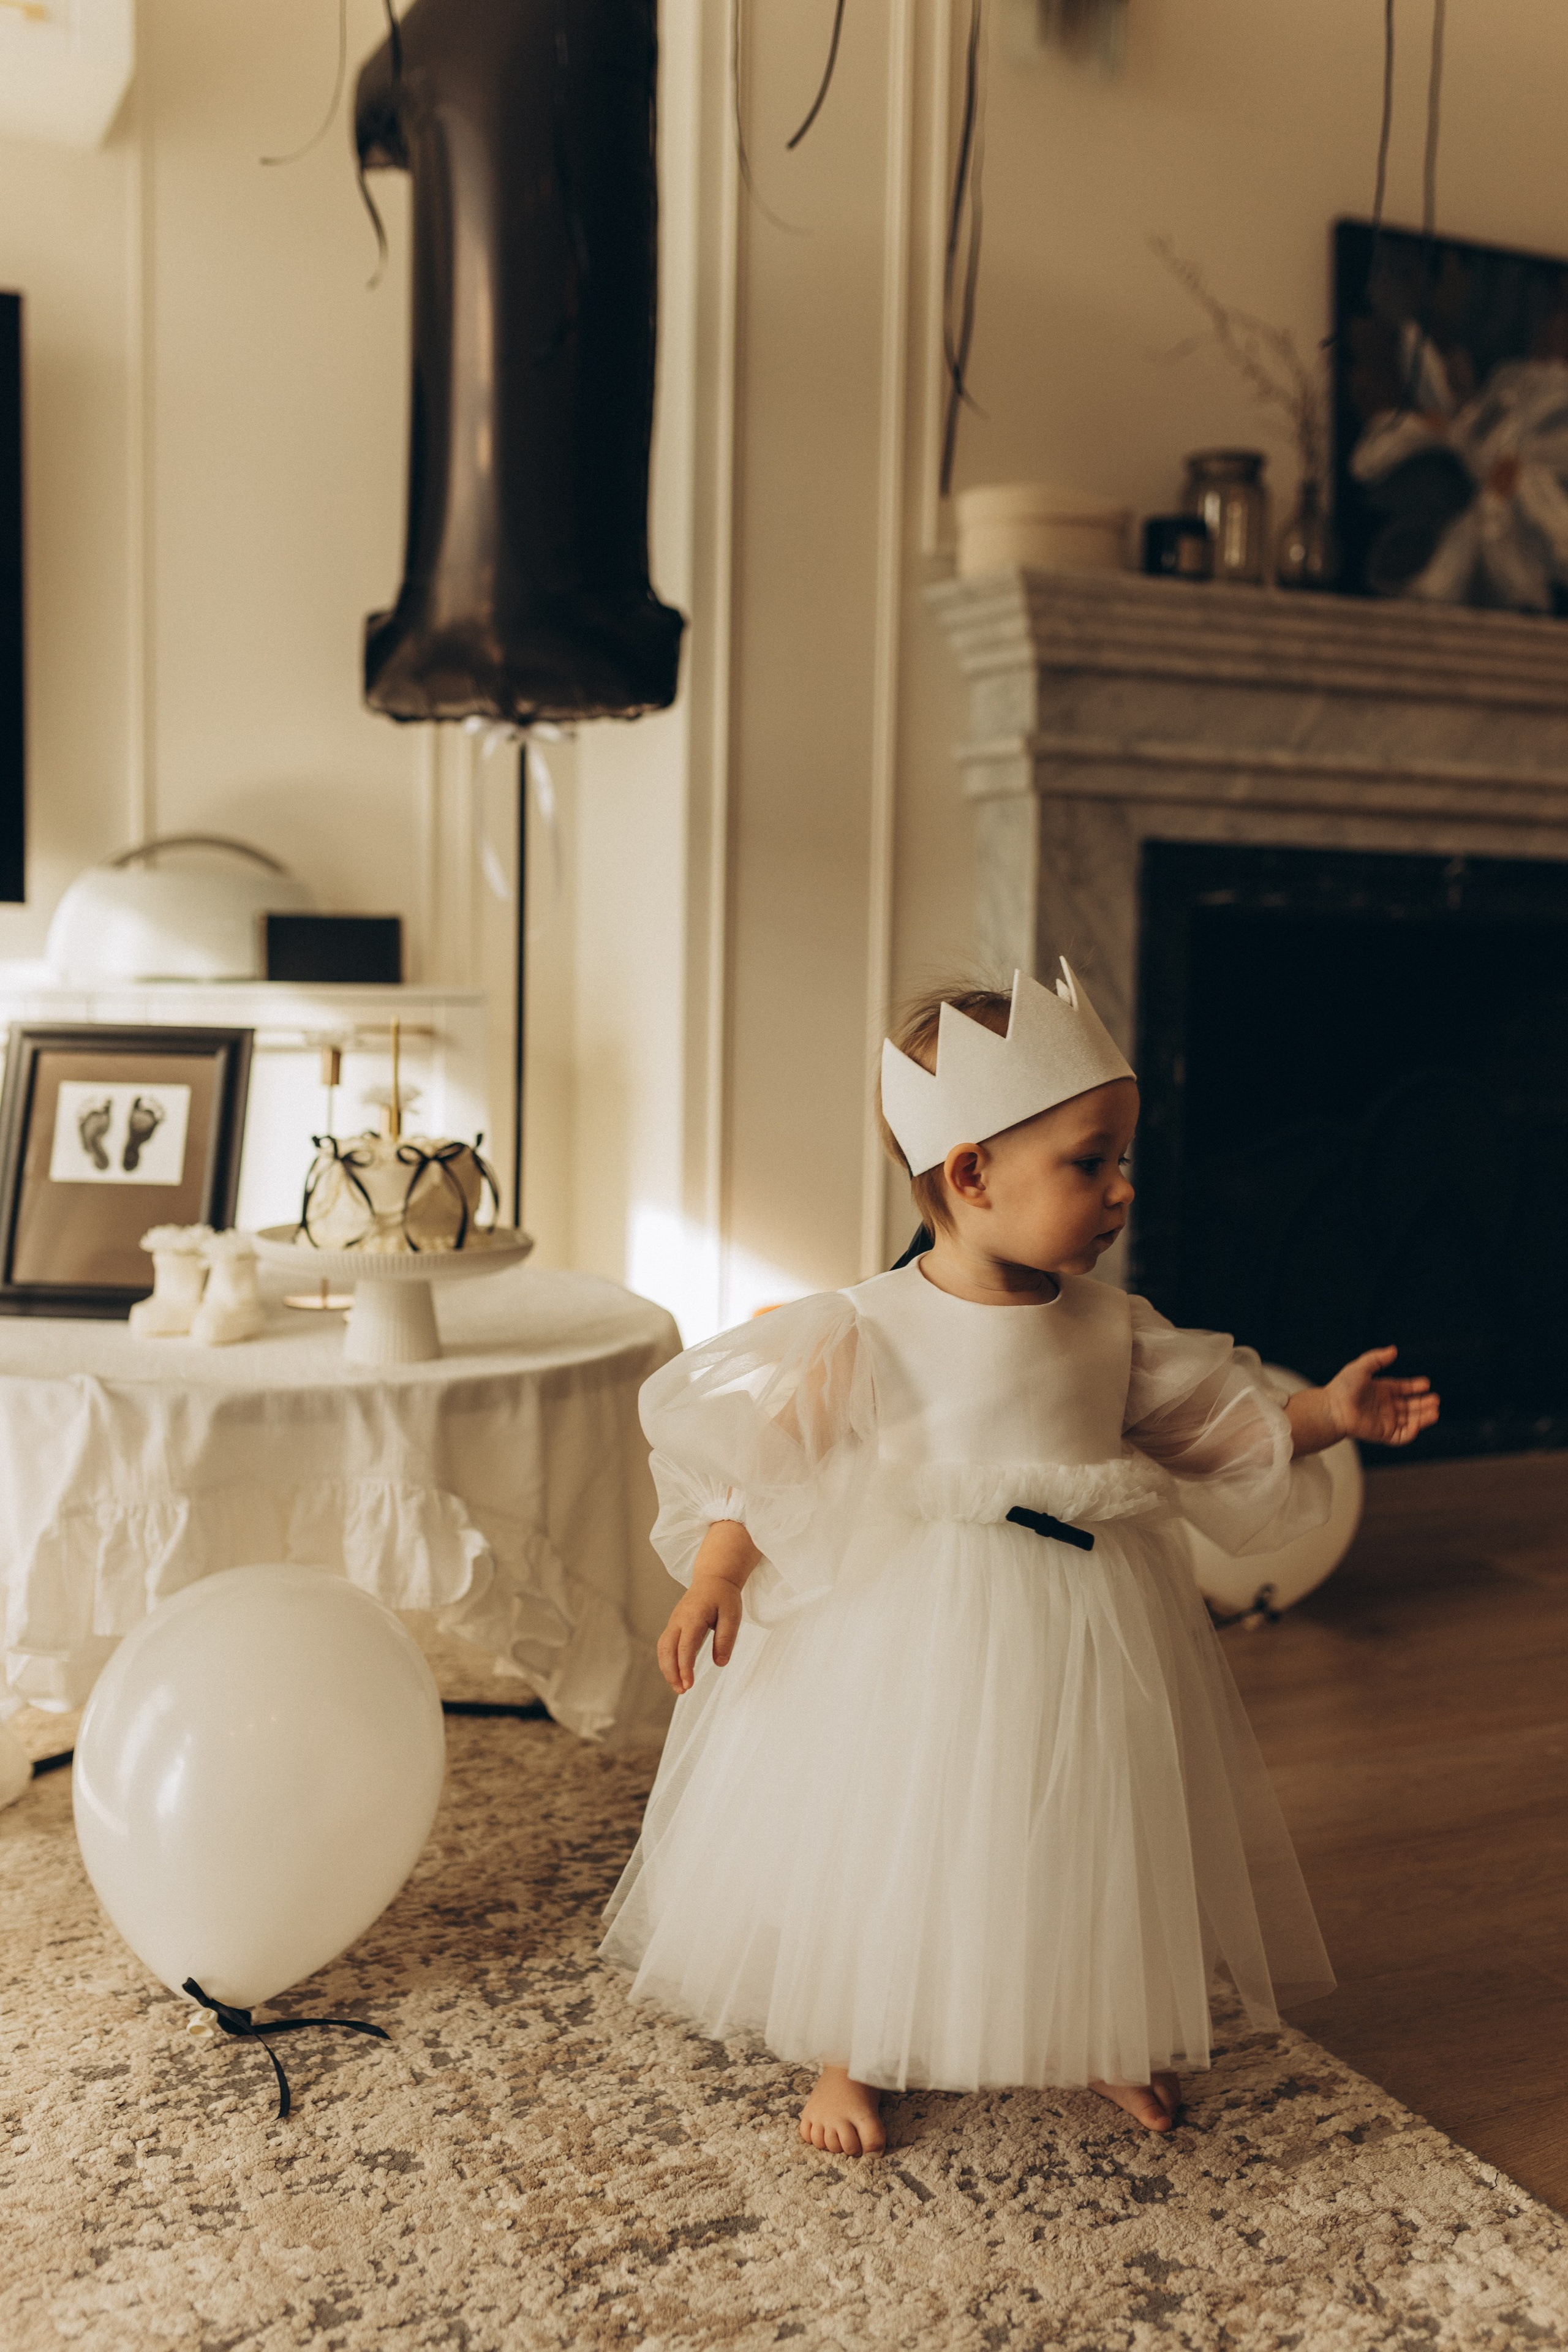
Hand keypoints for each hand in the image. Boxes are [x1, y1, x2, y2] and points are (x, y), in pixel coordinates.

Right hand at [657, 1575, 743, 1694]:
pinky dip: (667, 1661)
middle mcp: (678, 1620)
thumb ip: (726, 1639)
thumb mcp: (732, 1616)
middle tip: (682, 1691)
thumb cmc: (724, 1597)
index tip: (689, 1685)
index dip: (685, 1668)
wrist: (713, 1578)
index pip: (685, 1647)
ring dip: (667, 1669)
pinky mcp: (674, 1625)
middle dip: (671, 1672)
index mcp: (693, 1617)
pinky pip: (665, 1645)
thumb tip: (720, 1663)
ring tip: (679, 1687)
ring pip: (663, 1648)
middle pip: (667, 1650)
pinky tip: (677, 1673)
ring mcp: (673, 1622)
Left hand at [1323, 1345, 1439, 1447]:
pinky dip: (1413, 1431)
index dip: (1415, 1387)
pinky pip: (1402, 1435)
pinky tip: (1420, 1422)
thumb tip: (1394, 1350)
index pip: (1403, 1389)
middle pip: (1410, 1405)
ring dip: (1423, 1416)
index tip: (1426, 1383)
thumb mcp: (1360, 1367)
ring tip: (1435, 1410)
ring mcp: (1385, 1420)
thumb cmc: (1343, 1387)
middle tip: (1436, 1399)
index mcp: (1381, 1391)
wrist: (1332, 1408)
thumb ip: (1377, 1358)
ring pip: (1410, 1420)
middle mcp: (1385, 1406)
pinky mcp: (1383, 1433)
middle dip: (1424, 1403)